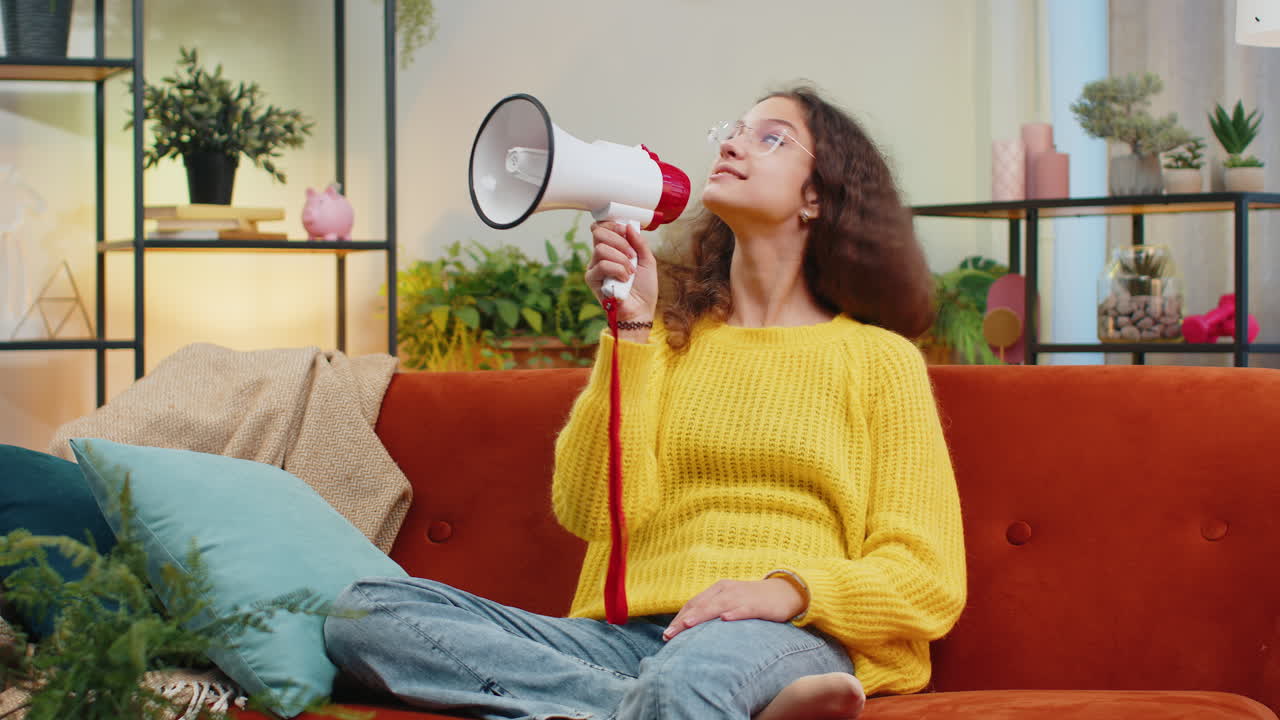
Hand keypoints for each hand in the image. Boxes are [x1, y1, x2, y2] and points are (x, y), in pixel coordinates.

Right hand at [584, 221, 657, 322]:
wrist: (641, 310)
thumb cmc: (644, 288)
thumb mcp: (647, 260)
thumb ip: (639, 242)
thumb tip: (629, 226)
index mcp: (612, 249)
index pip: (602, 227)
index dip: (613, 225)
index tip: (627, 232)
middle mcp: (600, 256)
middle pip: (598, 233)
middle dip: (619, 240)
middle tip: (631, 255)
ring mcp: (594, 267)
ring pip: (601, 249)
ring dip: (621, 259)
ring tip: (630, 272)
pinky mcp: (592, 279)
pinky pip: (602, 265)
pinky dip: (618, 270)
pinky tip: (624, 279)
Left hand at [662, 578, 805, 640]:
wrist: (784, 593)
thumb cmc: (753, 601)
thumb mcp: (730, 603)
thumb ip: (713, 612)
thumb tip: (692, 630)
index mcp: (718, 590)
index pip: (693, 604)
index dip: (679, 618)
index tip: (667, 634)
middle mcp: (726, 590)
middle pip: (700, 605)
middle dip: (683, 621)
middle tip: (669, 635)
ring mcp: (741, 596)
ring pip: (718, 606)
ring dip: (702, 615)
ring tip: (687, 625)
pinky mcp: (757, 604)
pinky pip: (744, 608)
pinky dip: (734, 613)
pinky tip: (725, 619)